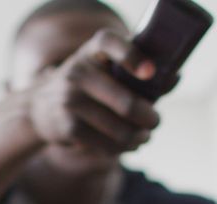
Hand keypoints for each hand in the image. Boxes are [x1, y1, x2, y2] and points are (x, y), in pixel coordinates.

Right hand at [27, 28, 161, 154]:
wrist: (40, 108)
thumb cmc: (87, 86)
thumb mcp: (104, 70)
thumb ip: (138, 73)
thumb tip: (176, 77)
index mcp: (91, 51)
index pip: (108, 42)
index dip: (131, 55)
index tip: (150, 72)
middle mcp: (77, 72)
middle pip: (125, 102)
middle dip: (149, 118)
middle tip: (155, 122)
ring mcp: (70, 101)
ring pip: (119, 129)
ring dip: (138, 137)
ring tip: (144, 137)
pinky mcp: (67, 127)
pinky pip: (105, 145)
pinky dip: (122, 148)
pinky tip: (128, 146)